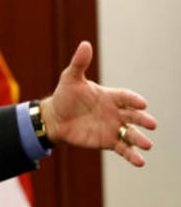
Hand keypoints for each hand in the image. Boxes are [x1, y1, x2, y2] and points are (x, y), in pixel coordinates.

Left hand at [42, 41, 156, 166]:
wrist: (54, 119)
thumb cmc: (64, 96)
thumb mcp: (70, 78)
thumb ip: (79, 63)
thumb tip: (85, 44)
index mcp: (110, 96)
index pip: (126, 97)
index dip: (134, 100)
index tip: (142, 104)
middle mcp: (115, 112)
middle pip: (133, 116)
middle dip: (143, 120)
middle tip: (152, 124)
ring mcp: (113, 127)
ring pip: (131, 134)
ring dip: (139, 139)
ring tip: (148, 145)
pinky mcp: (107, 142)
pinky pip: (123, 148)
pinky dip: (132, 155)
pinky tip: (140, 162)